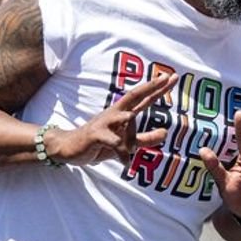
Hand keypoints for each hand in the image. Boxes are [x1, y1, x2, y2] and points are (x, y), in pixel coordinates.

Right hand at [49, 72, 177, 166]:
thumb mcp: (126, 142)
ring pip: (127, 121)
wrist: (69, 149)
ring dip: (132, 137)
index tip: (172, 77)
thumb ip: (145, 138)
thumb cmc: (99, 143)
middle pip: (135, 96)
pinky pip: (116, 142)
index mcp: (122, 114)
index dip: (157, 88)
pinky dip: (123, 154)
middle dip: (151, 87)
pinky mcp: (96, 134)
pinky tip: (125, 163)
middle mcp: (115, 114)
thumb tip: (165, 133)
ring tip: (130, 150)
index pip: (143, 98)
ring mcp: (105, 122)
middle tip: (166, 78)